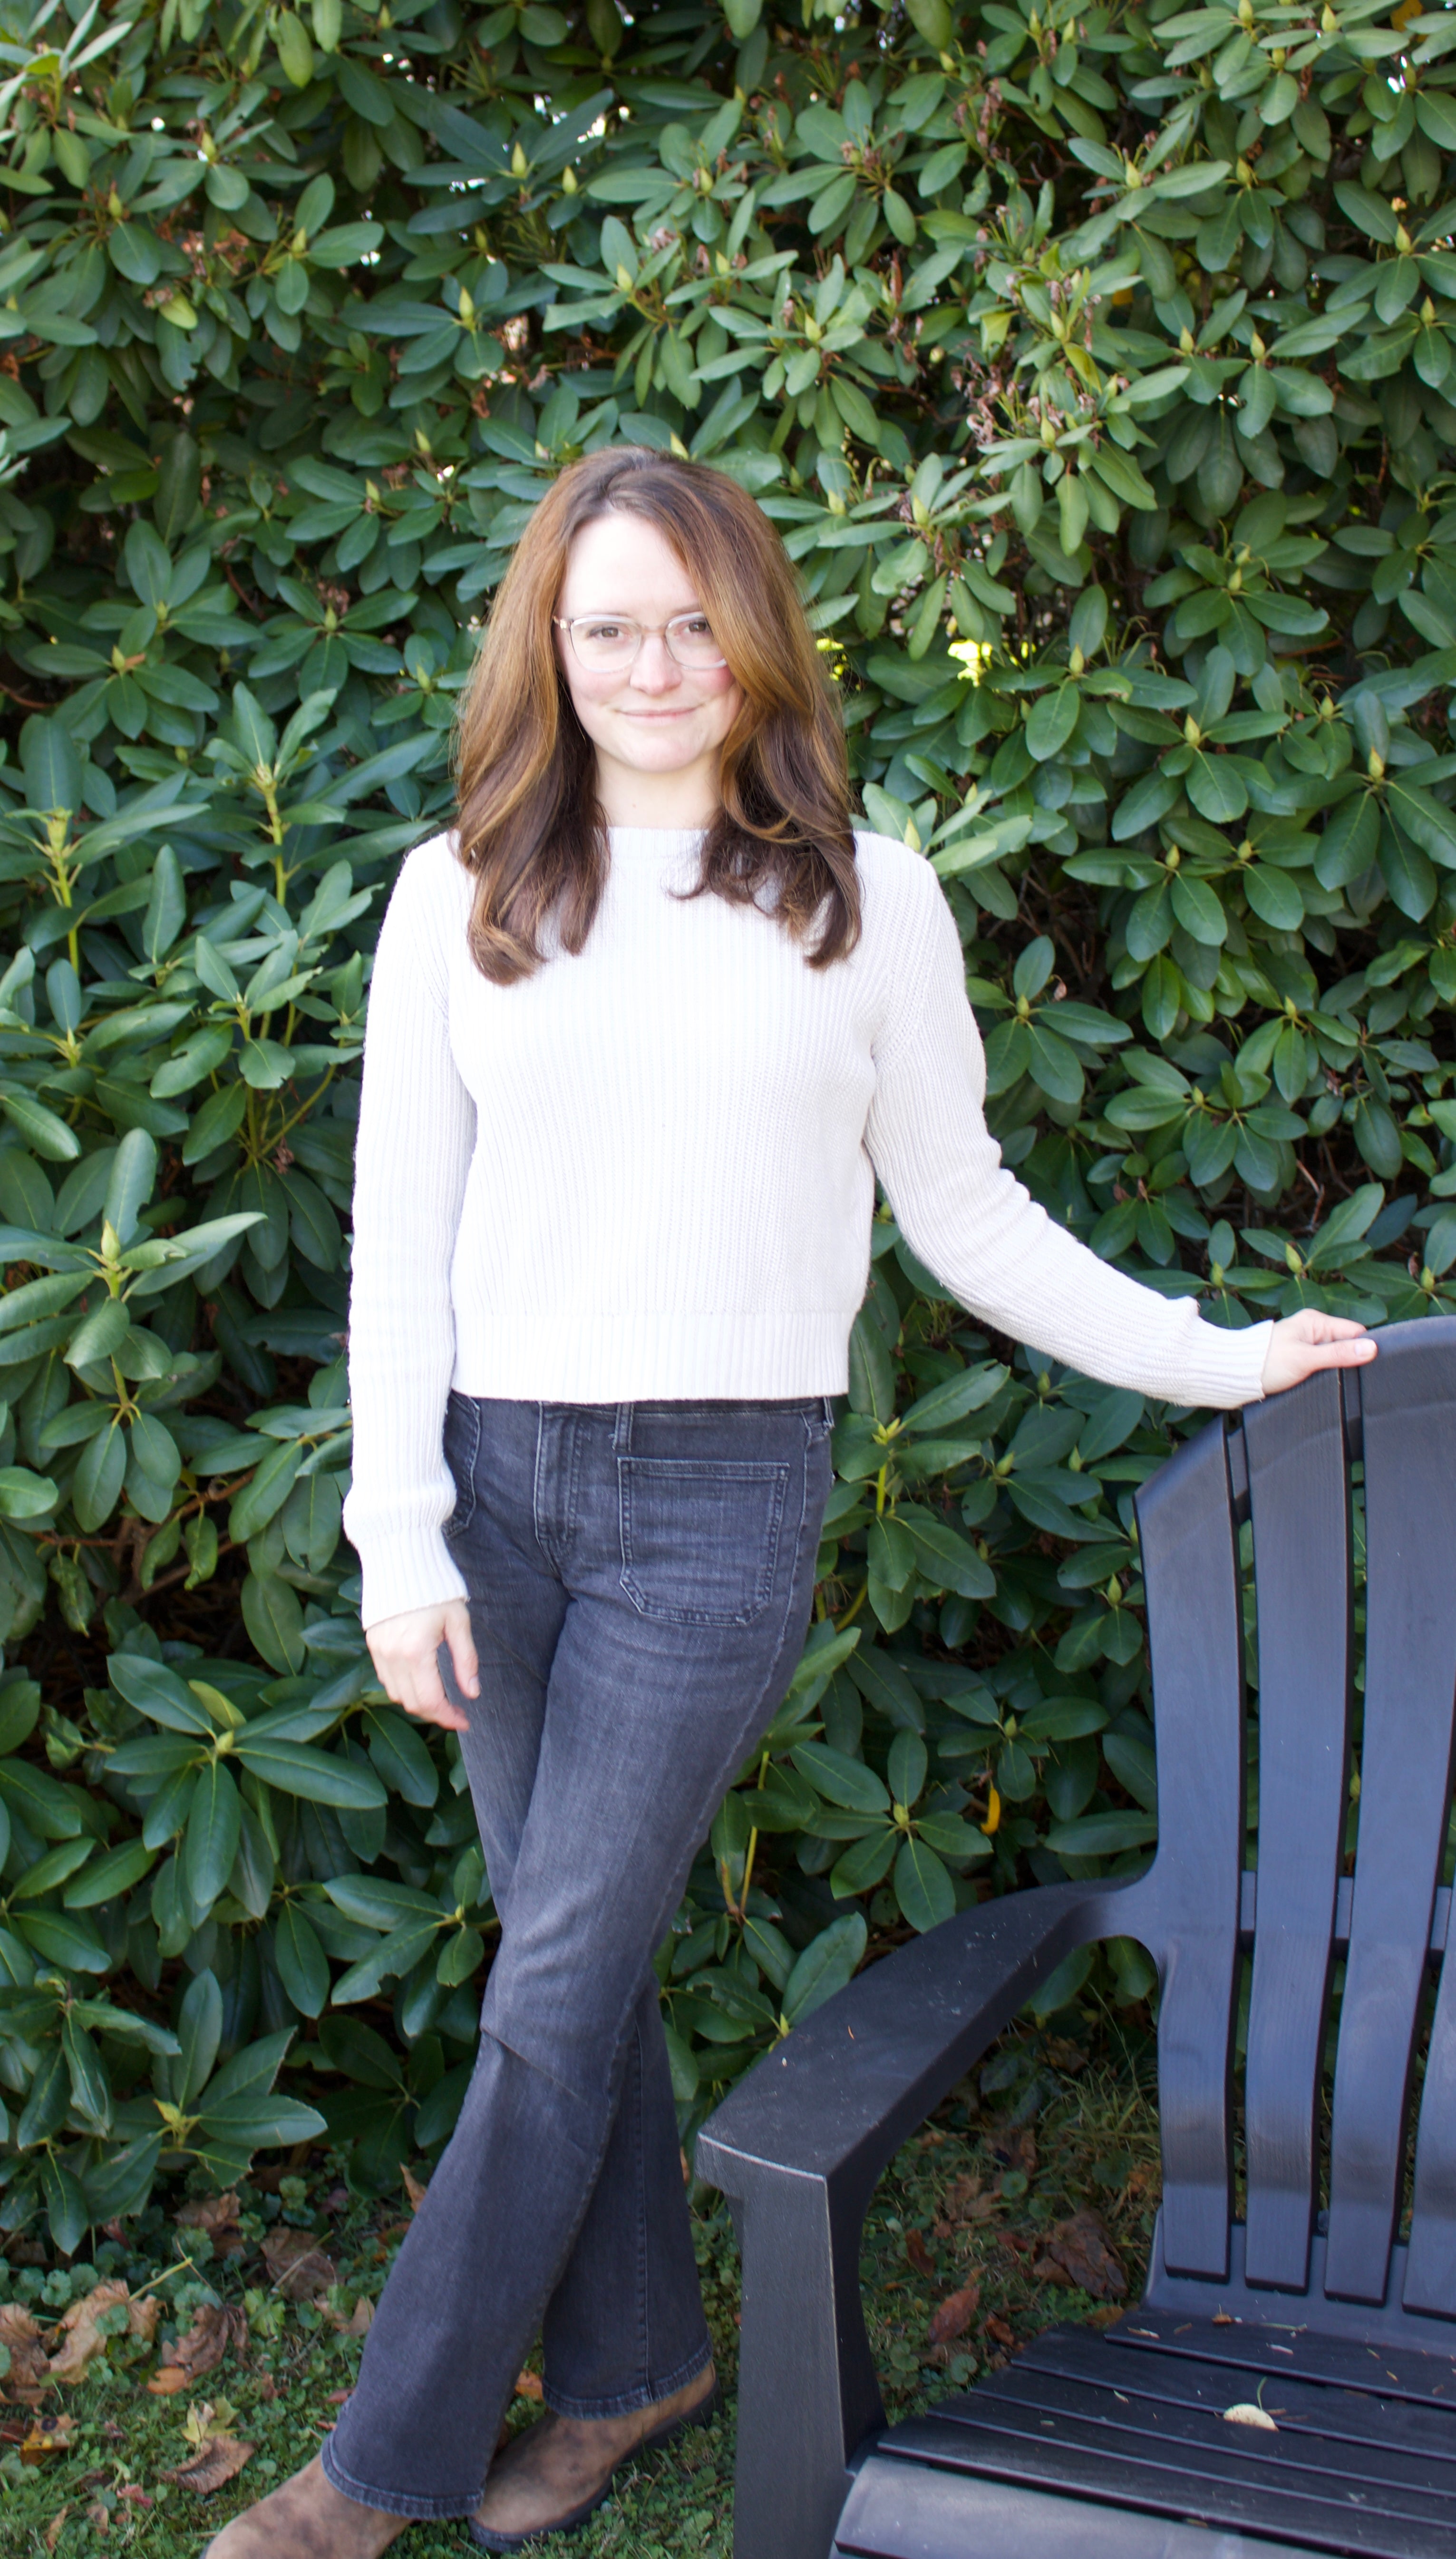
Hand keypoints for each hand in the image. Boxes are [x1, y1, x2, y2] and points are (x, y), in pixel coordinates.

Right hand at [366, 1597, 478, 1730]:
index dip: (449, 1717)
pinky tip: (421, 1682)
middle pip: (413, 1704)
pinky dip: (403, 1688)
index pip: (431, 1701)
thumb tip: (472, 1692)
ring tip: (441, 1699)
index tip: (465, 1721)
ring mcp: (379, 1652)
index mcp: (416, 1652)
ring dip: (419, 1703)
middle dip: (436, 1714)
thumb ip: (466, 1660)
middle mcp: (393, 1656)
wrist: (402, 1560)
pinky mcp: (372, 1645)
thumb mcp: (458, 1622)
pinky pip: (386, 1679)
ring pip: (396, 1695)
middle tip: (457, 1712)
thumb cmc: (435, 1588)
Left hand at [1261, 1309, 1377, 1396]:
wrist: (1234, 1375)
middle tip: (1350, 1377)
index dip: (1364, 1347)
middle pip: (1345, 1344)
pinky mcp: (1300, 1359)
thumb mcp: (1306, 1359)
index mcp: (1315, 1321)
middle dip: (1350, 1360)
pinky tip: (1322, 1382)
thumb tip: (1371, 1348)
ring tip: (1332, 1380)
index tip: (1370, 1365)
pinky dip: (1325, 1374)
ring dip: (1336, 1369)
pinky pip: (1322, 1365)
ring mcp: (1306, 1345)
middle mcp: (1312, 1330)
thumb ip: (1338, 1354)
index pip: (1354, 1331)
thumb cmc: (1265, 1362)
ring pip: (1334, 1357)